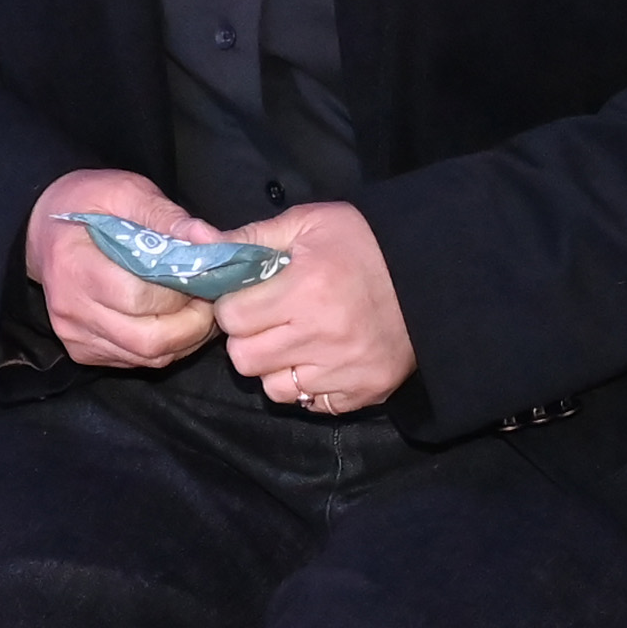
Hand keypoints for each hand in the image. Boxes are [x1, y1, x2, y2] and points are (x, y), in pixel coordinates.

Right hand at [27, 168, 224, 368]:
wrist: (45, 228)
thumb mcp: (126, 192)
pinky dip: (166, 346)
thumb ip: (167, 217)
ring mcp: (75, 335)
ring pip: (147, 356)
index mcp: (75, 266)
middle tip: (213, 297)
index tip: (206, 275)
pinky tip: (176, 319)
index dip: (181, 291)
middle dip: (193, 324)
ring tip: (200, 307)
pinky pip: (136, 360)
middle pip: (147, 339)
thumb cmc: (88, 204)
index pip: (139, 297)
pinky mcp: (84, 351)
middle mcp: (71, 309)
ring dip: (186, 338)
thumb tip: (211, 242)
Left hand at [213, 202, 418, 414]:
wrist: (431, 274)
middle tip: (268, 320)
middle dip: (248, 338)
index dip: (234, 306)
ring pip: (274, 388)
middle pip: (245, 359)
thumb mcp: (307, 223)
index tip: (249, 296)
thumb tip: (195, 241)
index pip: (232, 318)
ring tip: (295, 340)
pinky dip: (308, 386)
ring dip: (275, 367)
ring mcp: (346, 369)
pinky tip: (321, 358)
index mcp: (307, 289)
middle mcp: (324, 335)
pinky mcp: (364, 392)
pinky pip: (312, 404)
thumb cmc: (363, 243)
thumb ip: (250, 238)